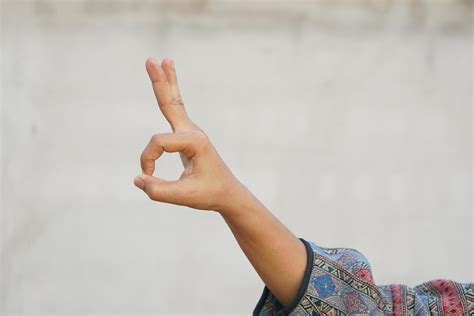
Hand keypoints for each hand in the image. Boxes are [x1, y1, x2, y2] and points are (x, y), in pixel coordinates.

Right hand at [134, 57, 243, 211]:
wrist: (227, 194)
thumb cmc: (209, 194)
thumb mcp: (185, 196)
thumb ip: (159, 191)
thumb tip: (138, 179)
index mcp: (195, 141)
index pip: (158, 143)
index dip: (147, 160)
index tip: (148, 177)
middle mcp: (193, 132)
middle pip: (171, 102)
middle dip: (159, 82)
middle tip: (150, 59)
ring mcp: (191, 131)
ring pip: (174, 102)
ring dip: (166, 82)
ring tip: (160, 60)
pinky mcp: (186, 135)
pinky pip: (175, 110)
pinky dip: (170, 94)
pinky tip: (169, 78)